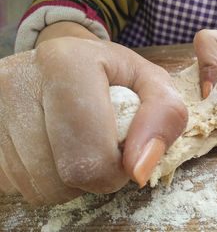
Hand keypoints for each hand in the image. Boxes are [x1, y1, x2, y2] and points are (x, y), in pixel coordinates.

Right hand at [0, 37, 186, 204]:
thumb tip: (139, 169)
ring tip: (77, 141)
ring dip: (70, 177)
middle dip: (95, 174)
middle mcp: (18, 82)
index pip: (88, 157)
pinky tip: (54, 146)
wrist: (64, 63)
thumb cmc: (112, 73)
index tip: (125, 154)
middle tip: (101, 143)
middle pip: (63, 177)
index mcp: (66, 64)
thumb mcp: (151, 82)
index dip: (115, 170)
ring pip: (41, 187)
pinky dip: (47, 176)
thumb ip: (164, 117)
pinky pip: (21, 185)